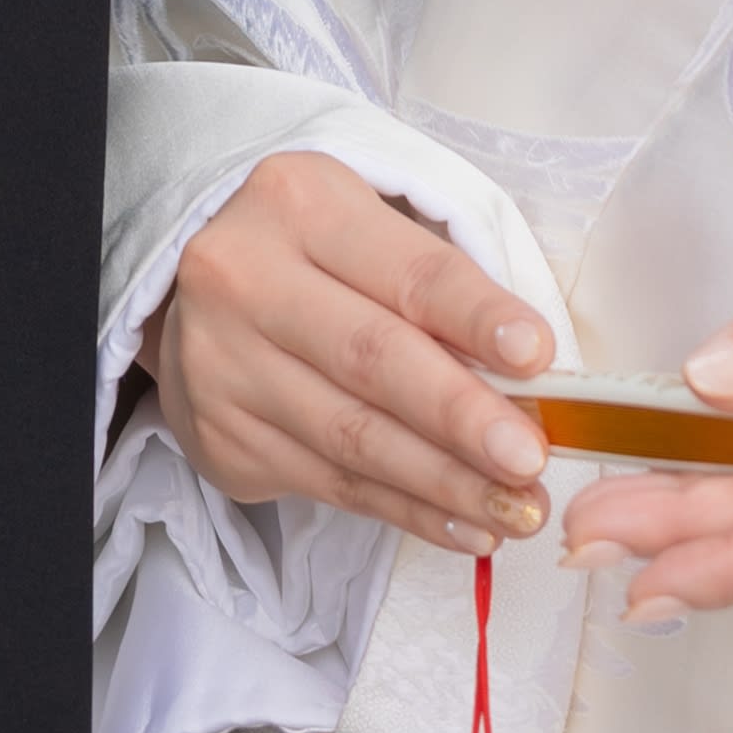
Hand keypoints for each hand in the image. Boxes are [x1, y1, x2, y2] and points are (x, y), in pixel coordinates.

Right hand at [148, 152, 558, 553]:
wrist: (193, 296)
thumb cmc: (314, 254)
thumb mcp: (366, 230)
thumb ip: (434, 287)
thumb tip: (528, 376)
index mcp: (299, 203)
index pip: (405, 268)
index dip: (475, 315)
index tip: (539, 356)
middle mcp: (246, 277)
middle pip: (372, 358)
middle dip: (461, 416)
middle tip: (529, 459)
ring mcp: (224, 364)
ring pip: (353, 437)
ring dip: (446, 483)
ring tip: (516, 509)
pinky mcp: (220, 437)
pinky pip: (332, 485)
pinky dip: (407, 512)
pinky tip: (463, 528)